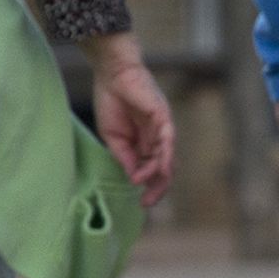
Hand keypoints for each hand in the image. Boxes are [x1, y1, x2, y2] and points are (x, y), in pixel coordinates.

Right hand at [81, 33, 174, 206]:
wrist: (112, 74)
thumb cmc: (111, 101)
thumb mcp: (114, 138)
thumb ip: (125, 158)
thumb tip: (134, 178)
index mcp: (145, 144)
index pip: (153, 171)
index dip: (150, 187)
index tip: (141, 203)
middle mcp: (157, 139)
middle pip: (165, 169)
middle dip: (158, 188)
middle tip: (147, 203)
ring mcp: (162, 129)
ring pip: (166, 159)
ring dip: (156, 175)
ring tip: (144, 188)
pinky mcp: (164, 118)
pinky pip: (167, 142)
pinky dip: (161, 158)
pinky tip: (153, 170)